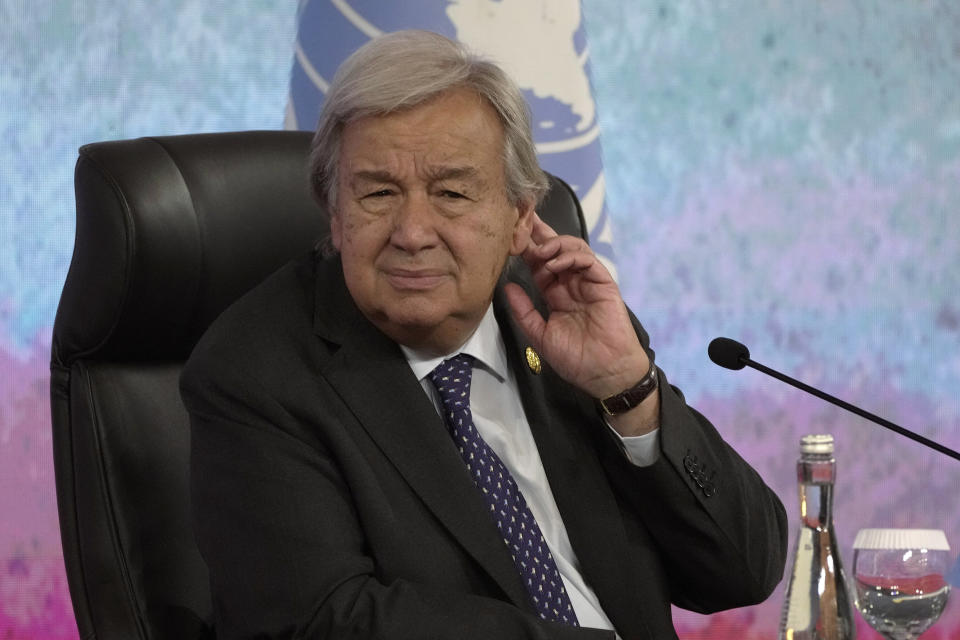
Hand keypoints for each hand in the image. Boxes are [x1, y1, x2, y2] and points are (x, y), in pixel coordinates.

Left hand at [503, 215, 657, 434]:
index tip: (511, 235)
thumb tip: (506, 287)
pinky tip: (555, 264)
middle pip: (555, 250)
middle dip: (540, 234)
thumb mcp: (540, 335)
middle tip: (525, 221)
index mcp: (556, 294)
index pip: (540, 265)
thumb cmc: (575, 359)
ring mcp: (588, 282)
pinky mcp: (604, 284)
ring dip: (554, 245)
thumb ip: (523, 311)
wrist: (604, 374)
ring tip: (538, 251)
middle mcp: (571, 283)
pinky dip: (571, 257)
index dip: (527, 249)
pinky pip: (588, 261)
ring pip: (572, 249)